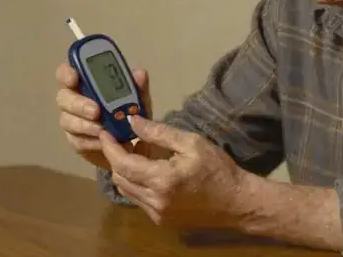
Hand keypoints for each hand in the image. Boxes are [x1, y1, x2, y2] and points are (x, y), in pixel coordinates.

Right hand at [55, 63, 161, 168]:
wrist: (131, 142)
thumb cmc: (129, 113)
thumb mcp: (139, 99)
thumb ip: (137, 87)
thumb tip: (139, 74)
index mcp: (85, 82)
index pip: (66, 72)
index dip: (66, 73)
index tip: (73, 78)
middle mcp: (74, 99)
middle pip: (63, 97)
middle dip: (78, 104)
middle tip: (95, 111)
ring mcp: (72, 121)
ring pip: (67, 121)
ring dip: (84, 125)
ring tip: (102, 130)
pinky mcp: (76, 141)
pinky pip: (76, 141)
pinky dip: (90, 142)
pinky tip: (102, 143)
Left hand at [99, 115, 248, 228]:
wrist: (237, 203)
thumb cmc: (218, 169)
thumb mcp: (191, 142)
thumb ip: (158, 132)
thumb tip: (132, 121)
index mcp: (161, 180)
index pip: (122, 164)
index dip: (110, 148)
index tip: (105, 133)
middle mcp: (155, 201)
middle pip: (119, 178)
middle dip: (116, 158)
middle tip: (125, 140)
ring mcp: (157, 214)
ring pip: (127, 191)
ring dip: (126, 172)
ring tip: (140, 153)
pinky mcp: (162, 220)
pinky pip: (139, 200)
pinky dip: (137, 184)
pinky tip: (151, 171)